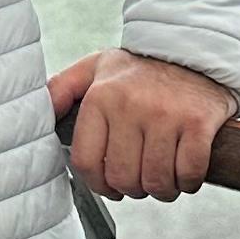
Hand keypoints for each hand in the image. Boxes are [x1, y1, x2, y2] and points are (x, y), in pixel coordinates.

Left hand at [49, 49, 239, 201]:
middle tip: (141, 180)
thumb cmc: (141, 68)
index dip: (98, 185)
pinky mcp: (198, 123)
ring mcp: (166, 115)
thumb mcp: (96, 68)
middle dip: (132, 189)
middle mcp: (130, 106)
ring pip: (156, 181)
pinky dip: (188, 182)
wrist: (195, 49)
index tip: (110, 186)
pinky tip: (185, 173)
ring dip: (162, 190)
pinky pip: (189, 173)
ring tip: (164, 177)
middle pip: (122, 178)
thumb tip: (41, 115)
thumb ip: (62, 89)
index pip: (87, 162)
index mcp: (100, 97)